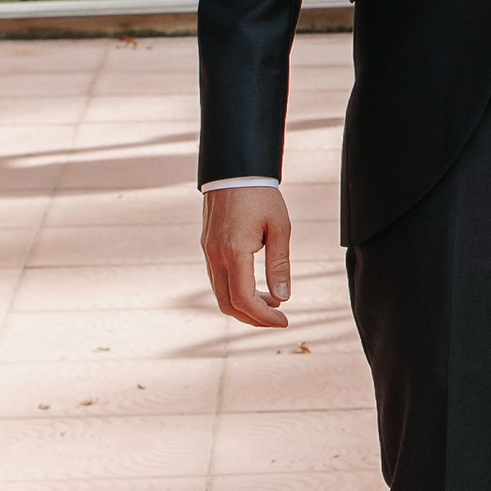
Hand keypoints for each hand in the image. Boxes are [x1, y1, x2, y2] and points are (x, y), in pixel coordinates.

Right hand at [203, 183, 292, 325]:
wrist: (234, 170)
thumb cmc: (261, 195)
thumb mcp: (280, 228)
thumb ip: (279, 265)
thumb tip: (283, 298)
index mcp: (234, 251)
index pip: (244, 299)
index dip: (264, 316)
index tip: (283, 320)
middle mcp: (216, 255)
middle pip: (228, 304)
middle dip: (253, 318)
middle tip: (278, 317)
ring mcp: (208, 252)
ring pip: (220, 295)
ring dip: (244, 306)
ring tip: (272, 302)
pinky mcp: (207, 247)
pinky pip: (218, 280)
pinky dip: (235, 291)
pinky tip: (256, 287)